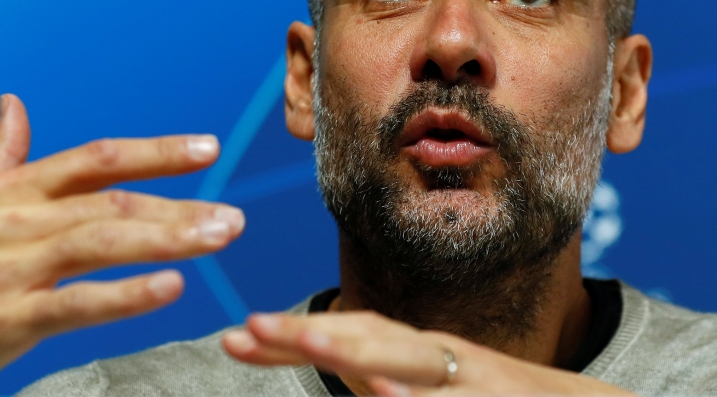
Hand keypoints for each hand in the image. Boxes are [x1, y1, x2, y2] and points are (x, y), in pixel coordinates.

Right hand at [0, 94, 243, 396]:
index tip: (207, 147)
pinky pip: (77, 303)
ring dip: (168, 238)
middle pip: (111, 201)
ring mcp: (6, 269)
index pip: (96, 158)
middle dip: (179, 205)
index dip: (156, 151)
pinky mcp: (3, 319)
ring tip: (218, 237)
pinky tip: (170, 287)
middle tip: (231, 217)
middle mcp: (10, 221)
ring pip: (102, 242)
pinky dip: (127, 294)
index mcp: (8, 190)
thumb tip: (12, 104)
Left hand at [223, 310, 633, 396]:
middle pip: (372, 338)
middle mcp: (446, 361)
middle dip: (309, 334)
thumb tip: (351, 385)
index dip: (293, 336)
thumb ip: (388, 385)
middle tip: (248, 326)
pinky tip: (389, 395)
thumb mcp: (436, 393)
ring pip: (413, 360)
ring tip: (311, 341)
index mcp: (421, 359)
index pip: (350, 337)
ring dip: (360, 350)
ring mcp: (478, 380)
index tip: (237, 336)